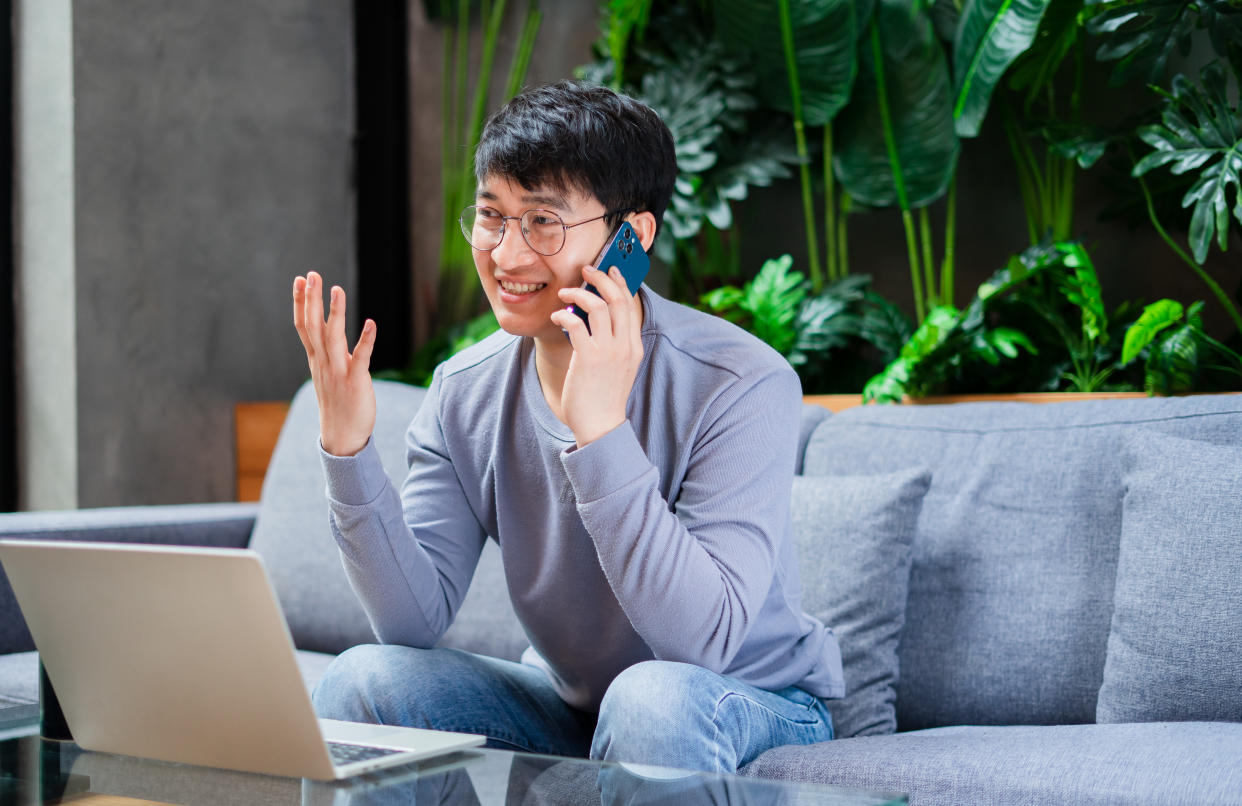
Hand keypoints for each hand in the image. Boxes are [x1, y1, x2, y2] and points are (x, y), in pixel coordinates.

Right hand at [292, 271, 376, 455]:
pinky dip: (366, 340)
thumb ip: (327, 351)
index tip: (300, 279)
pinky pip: (361, 357)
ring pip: (333, 337)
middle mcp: (323, 362)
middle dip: (311, 299)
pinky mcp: (355, 381)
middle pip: (314, 326)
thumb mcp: (327, 373)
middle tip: (312, 274)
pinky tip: (371, 323)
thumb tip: (329, 330)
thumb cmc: (337, 403)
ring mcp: (338, 371)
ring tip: (337, 289)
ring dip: (335, 313)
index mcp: (316, 359)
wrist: (342, 437)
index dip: (301, 302)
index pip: (304, 325)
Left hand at [550, 265, 643, 446]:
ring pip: (598, 306)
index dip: (620, 282)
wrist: (601, 427)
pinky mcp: (588, 359)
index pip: (631, 304)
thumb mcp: (619, 367)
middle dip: (602, 277)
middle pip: (618, 299)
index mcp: (634, 347)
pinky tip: (557, 317)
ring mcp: (608, 352)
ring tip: (565, 293)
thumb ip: (614, 343)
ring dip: (579, 293)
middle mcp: (625, 346)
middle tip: (586, 269)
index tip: (609, 269)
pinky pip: (576, 324)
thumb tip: (595, 317)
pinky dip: (564, 314)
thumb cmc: (604, 397)